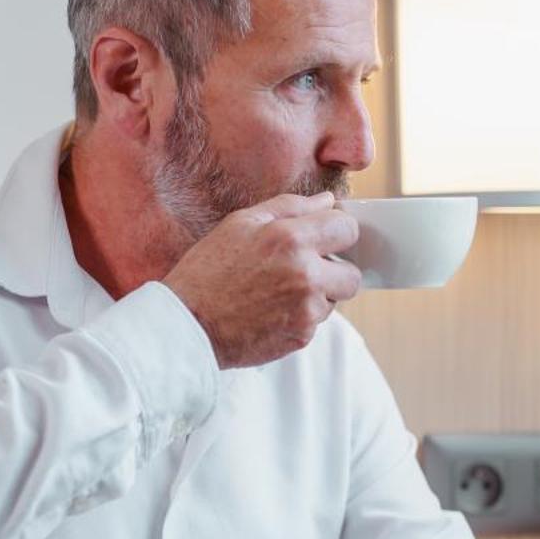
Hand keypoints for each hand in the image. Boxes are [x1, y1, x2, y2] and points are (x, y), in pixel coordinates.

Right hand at [163, 191, 362, 368]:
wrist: (187, 324)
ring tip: (275, 292)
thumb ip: (290, 207)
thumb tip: (327, 201)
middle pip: (352, 274)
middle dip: (334, 271)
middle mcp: (305, 275)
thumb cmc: (208, 270)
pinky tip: (269, 311)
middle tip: (302, 270)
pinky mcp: (301, 337)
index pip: (347, 230)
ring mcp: (306, 310)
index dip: (337, 233)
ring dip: (316, 295)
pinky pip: (315, 322)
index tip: (323, 238)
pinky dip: (299, 317)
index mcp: (291, 239)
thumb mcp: (241, 223)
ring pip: (334, 300)